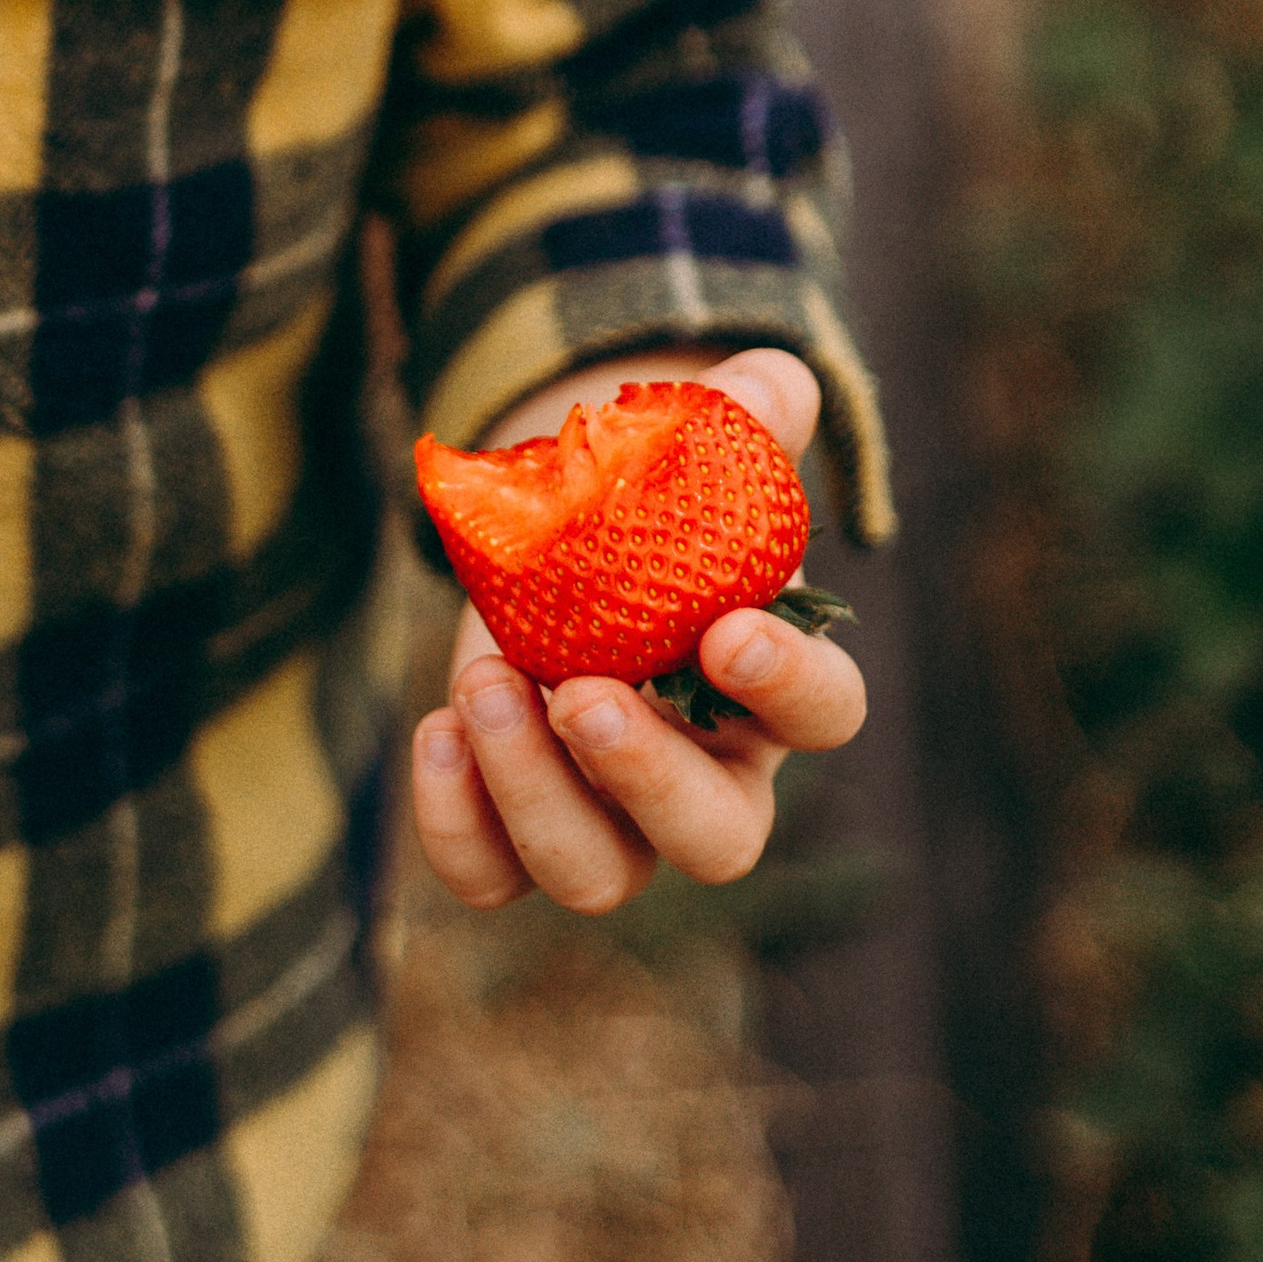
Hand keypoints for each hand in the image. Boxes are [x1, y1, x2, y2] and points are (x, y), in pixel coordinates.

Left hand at [409, 343, 865, 916]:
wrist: (558, 530)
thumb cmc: (653, 497)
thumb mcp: (697, 444)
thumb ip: (743, 410)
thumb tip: (763, 385)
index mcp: (773, 687)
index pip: (825, 715)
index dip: (789, 684)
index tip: (728, 630)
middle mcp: (706, 774)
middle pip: (714, 841)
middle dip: (647, 778)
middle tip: (584, 696)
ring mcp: (609, 813)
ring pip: (596, 874)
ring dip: (533, 792)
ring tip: (483, 684)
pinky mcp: (515, 817)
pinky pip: (491, 876)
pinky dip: (457, 824)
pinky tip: (437, 733)